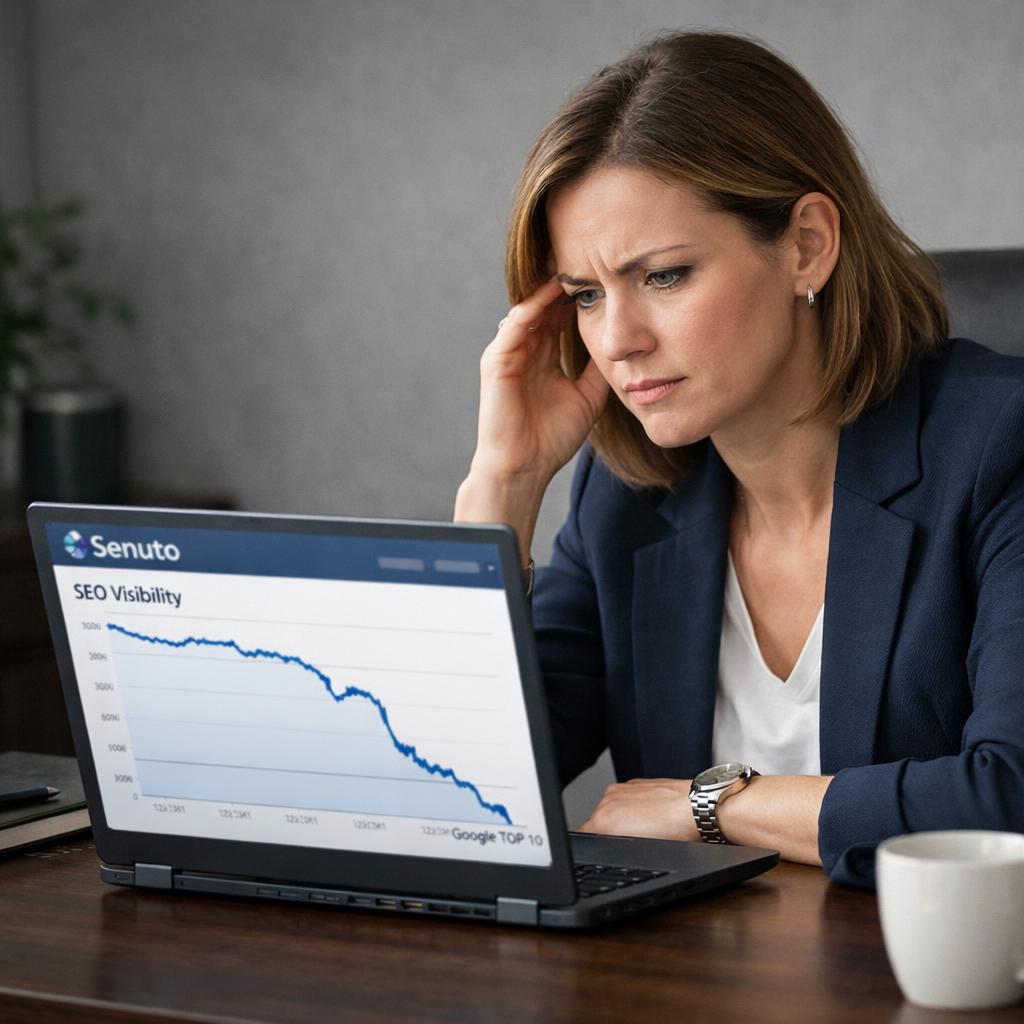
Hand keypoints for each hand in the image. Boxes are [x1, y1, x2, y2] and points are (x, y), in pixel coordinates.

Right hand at [472, 277, 608, 485]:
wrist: (524, 468)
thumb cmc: (551, 439)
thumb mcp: (587, 397)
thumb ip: (598, 369)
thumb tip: (623, 345)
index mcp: (544, 355)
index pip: (561, 314)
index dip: (582, 294)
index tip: (607, 273)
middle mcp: (525, 349)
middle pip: (546, 304)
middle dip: (565, 280)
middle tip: (590, 253)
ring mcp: (508, 353)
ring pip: (530, 308)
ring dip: (548, 287)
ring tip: (571, 263)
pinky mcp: (496, 362)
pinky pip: (514, 326)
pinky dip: (531, 308)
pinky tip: (551, 293)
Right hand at [577, 778, 698, 841]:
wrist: (698, 808)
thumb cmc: (677, 833)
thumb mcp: (642, 852)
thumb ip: (616, 847)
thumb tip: (609, 847)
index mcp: (604, 820)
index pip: (581, 836)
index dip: (594, 846)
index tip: (606, 849)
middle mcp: (608, 800)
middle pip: (597, 822)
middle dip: (611, 833)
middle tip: (636, 842)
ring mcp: (622, 788)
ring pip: (612, 809)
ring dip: (622, 819)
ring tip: (649, 827)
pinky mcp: (635, 782)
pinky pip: (625, 798)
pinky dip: (633, 807)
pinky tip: (653, 815)